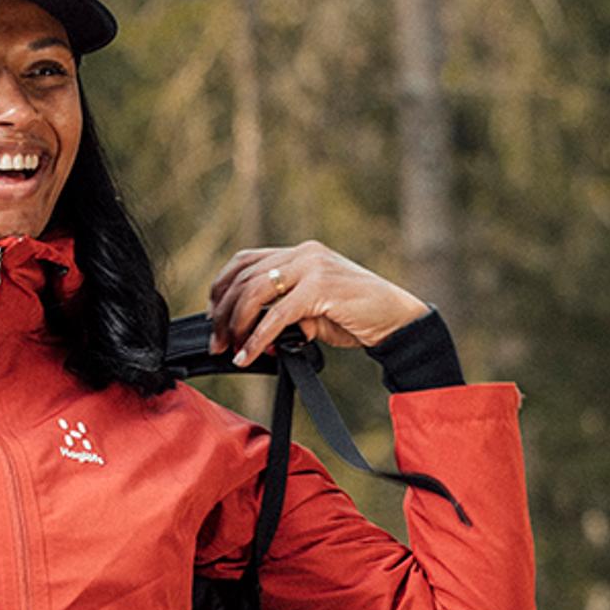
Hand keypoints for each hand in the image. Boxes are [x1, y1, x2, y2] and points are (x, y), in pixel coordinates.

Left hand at [206, 241, 430, 365]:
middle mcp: (303, 254)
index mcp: (300, 253)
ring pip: (254, 293)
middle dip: (223, 313)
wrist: (396, 319)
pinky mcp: (320, 288)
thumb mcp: (314, 311)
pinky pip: (277, 315)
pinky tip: (249, 356)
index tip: (213, 315)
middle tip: (216, 341)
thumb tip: (254, 336)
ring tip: (230, 349)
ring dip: (236, 325)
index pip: (246, 260)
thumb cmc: (357, 316)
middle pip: (244, 278)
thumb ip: (285, 313)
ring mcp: (312, 267)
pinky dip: (258, 339)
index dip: (222, 286)